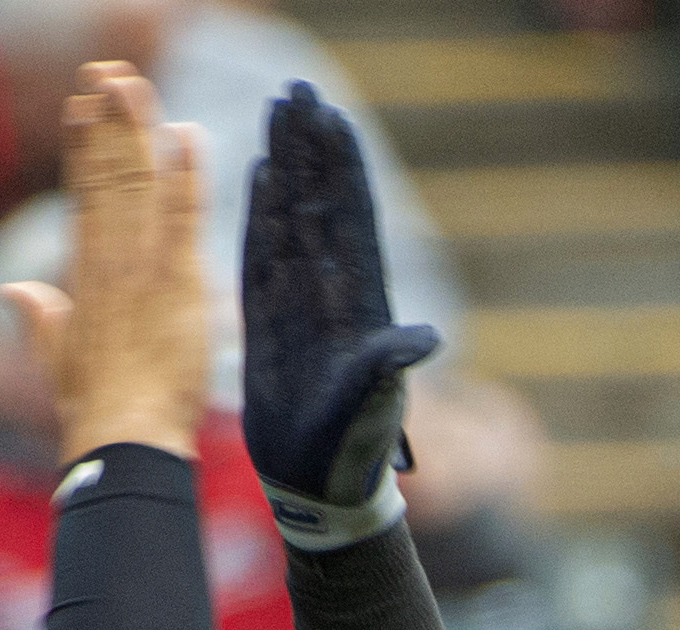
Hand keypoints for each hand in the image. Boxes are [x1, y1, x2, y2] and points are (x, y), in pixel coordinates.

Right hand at [1, 64, 207, 467]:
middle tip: (106, 73)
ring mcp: (141, 267)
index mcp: (82, 275)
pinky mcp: (176, 281)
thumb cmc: (94, 407)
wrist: (124, 436)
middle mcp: (108, 261)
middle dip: (106, 122)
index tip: (80, 107)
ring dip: (135, 129)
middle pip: (107, 176)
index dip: (82, 149)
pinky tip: (186, 135)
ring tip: (131, 83)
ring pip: (136, 183)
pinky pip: (183, 216)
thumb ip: (37, 316)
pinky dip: (186, 175)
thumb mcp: (56, 356)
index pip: (82, 196)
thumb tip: (11, 289)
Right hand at [240, 80, 440, 547]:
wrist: (322, 486)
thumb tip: (423, 338)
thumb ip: (389, 370)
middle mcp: (332, 293)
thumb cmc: (353, 450)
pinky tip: (255, 176)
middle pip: (319, 203)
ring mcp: (300, 303)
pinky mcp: (270, 322)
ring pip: (290, 220)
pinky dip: (259, 214)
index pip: (350, 218)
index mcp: (360, 302)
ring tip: (275, 117)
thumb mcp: (374, 408)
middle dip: (310, 149)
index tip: (330, 117)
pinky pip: (261, 255)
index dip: (341, 168)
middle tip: (296, 92)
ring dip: (284, 169)